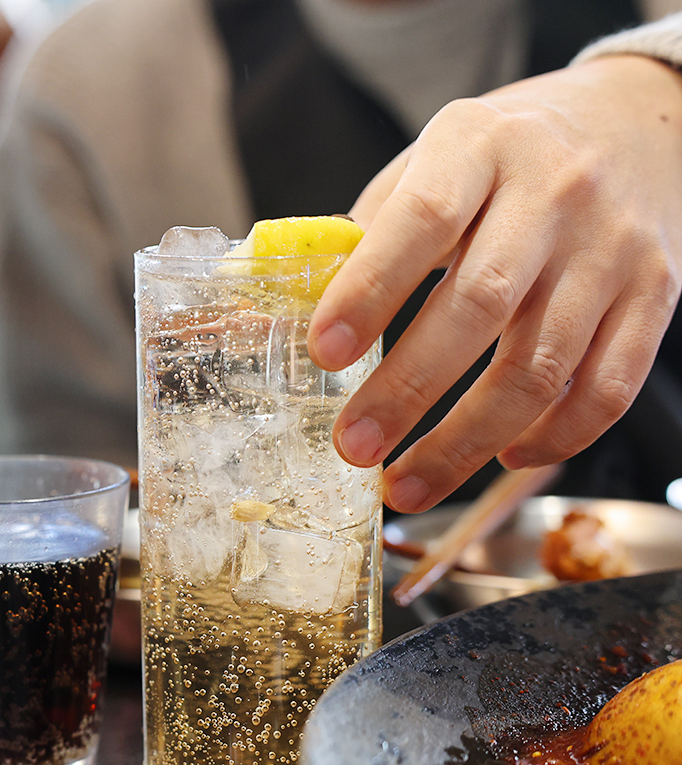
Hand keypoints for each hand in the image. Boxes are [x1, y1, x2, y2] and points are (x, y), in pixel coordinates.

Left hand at [307, 54, 681, 511]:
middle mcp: (554, 193)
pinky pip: (607, 387)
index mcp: (479, 147)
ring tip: (407, 485)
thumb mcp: (430, 164)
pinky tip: (502, 456)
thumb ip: (364, 238)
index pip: (423, 219)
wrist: (634, 125)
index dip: (370, 291)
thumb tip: (274, 319)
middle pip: (480, 307)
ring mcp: (611, 250)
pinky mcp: (653, 296)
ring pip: (541, 367)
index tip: (324, 353)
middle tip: (354, 447)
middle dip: (407, 391)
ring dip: (466, 443)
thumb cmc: (504, 158)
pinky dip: (553, 438)